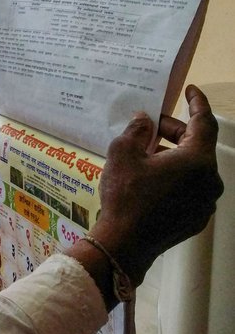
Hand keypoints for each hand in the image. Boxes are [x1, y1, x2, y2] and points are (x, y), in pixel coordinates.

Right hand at [89, 85, 222, 285]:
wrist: (125, 243)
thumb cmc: (125, 196)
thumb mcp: (123, 153)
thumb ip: (137, 131)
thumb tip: (144, 121)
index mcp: (197, 161)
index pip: (204, 122)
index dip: (197, 103)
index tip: (190, 90)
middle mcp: (209, 181)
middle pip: (198, 146)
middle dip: (175, 132)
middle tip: (150, 127)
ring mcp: (206, 203)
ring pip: (193, 168)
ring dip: (173, 156)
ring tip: (145, 154)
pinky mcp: (196, 218)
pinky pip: (190, 188)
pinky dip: (175, 177)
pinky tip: (150, 179)